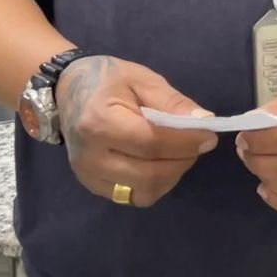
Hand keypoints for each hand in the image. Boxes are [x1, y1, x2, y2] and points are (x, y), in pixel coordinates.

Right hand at [55, 55, 217, 207]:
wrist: (67, 91)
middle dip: (183, 160)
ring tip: (178, 152)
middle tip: (198, 143)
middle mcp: (90, 155)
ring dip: (171, 175)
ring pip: (143, 191)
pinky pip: (133, 196)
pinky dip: (155, 184)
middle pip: (149, 174)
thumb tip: (205, 123)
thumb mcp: (143, 79)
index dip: (186, 143)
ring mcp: (88, 175)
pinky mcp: (92, 186)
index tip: (209, 136)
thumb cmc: (108, 80)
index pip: (151, 143)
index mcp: (100, 122)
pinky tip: (160, 162)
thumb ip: (173, 103)